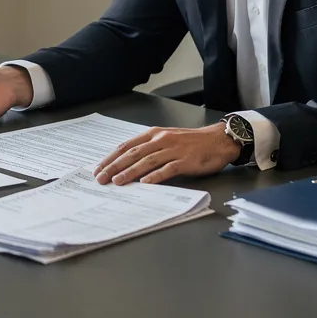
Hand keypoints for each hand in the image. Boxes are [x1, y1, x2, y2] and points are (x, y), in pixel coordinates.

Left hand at [93, 124, 240, 184]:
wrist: (218, 140)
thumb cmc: (191, 142)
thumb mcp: (166, 139)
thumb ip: (149, 148)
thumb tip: (127, 162)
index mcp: (154, 134)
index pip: (127, 146)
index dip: (111, 157)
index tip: (98, 168)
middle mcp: (161, 140)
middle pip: (133, 154)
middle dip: (114, 166)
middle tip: (101, 178)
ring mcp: (173, 150)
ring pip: (147, 161)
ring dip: (130, 172)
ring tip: (117, 182)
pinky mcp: (185, 161)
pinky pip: (168, 169)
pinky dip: (155, 176)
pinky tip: (145, 183)